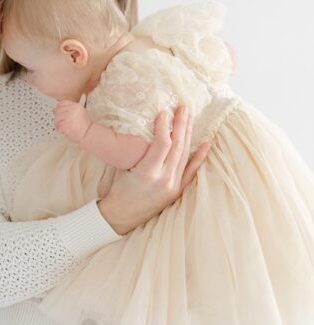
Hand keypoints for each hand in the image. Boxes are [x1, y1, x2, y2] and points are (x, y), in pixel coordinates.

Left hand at [54, 100, 90, 142]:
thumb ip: (67, 110)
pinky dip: (60, 130)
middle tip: (64, 124)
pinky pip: (57, 126)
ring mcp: (69, 116)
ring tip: (66, 128)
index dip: (59, 109)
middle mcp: (72, 109)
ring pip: (56, 119)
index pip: (62, 103)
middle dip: (58, 118)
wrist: (89, 134)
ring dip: (59, 125)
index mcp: (76, 106)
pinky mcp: (66, 124)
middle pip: (58, 111)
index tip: (60, 114)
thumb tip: (54, 110)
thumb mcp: (79, 113)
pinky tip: (65, 131)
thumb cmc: (84, 126)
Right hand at [97, 107, 209, 234]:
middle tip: (183, 108)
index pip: (162, 144)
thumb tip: (146, 128)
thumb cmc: (119, 190)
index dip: (164, 126)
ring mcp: (173, 185)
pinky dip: (199, 157)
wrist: (122, 216)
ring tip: (189, 117)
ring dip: (188, 134)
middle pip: (177, 146)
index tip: (164, 112)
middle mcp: (164, 179)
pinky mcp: (177, 190)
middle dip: (180, 125)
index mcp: (148, 173)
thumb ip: (137, 150)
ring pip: (184, 155)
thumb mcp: (123, 167)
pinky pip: (191, 171)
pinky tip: (206, 143)